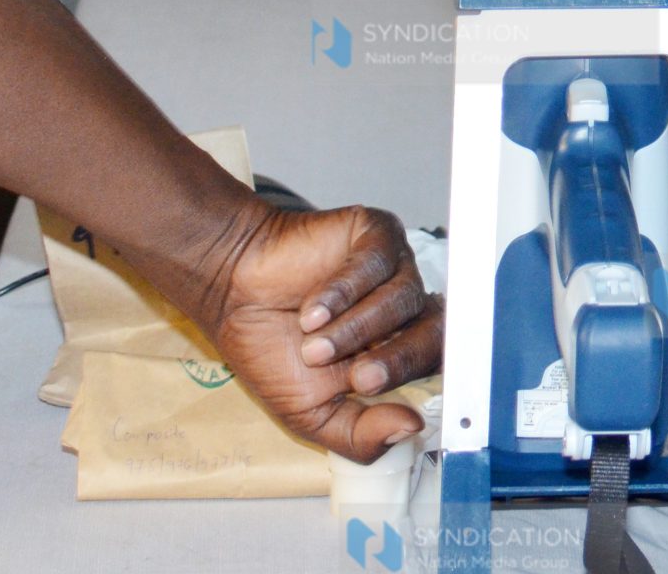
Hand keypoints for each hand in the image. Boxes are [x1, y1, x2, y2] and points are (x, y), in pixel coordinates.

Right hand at [202, 204, 442, 463]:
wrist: (232, 297)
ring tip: (312, 345)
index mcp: (399, 351)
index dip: (410, 383)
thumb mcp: (310, 413)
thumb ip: (359, 433)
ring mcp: (393, 269)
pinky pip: (379, 260)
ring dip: (357, 329)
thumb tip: (412, 429)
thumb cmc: (271, 350)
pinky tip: (313, 311)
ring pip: (404, 298)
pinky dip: (345, 291)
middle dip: (397, 361)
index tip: (371, 396)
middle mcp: (405, 310)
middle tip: (358, 377)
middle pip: (435, 333)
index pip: (435, 367)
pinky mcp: (375, 234)